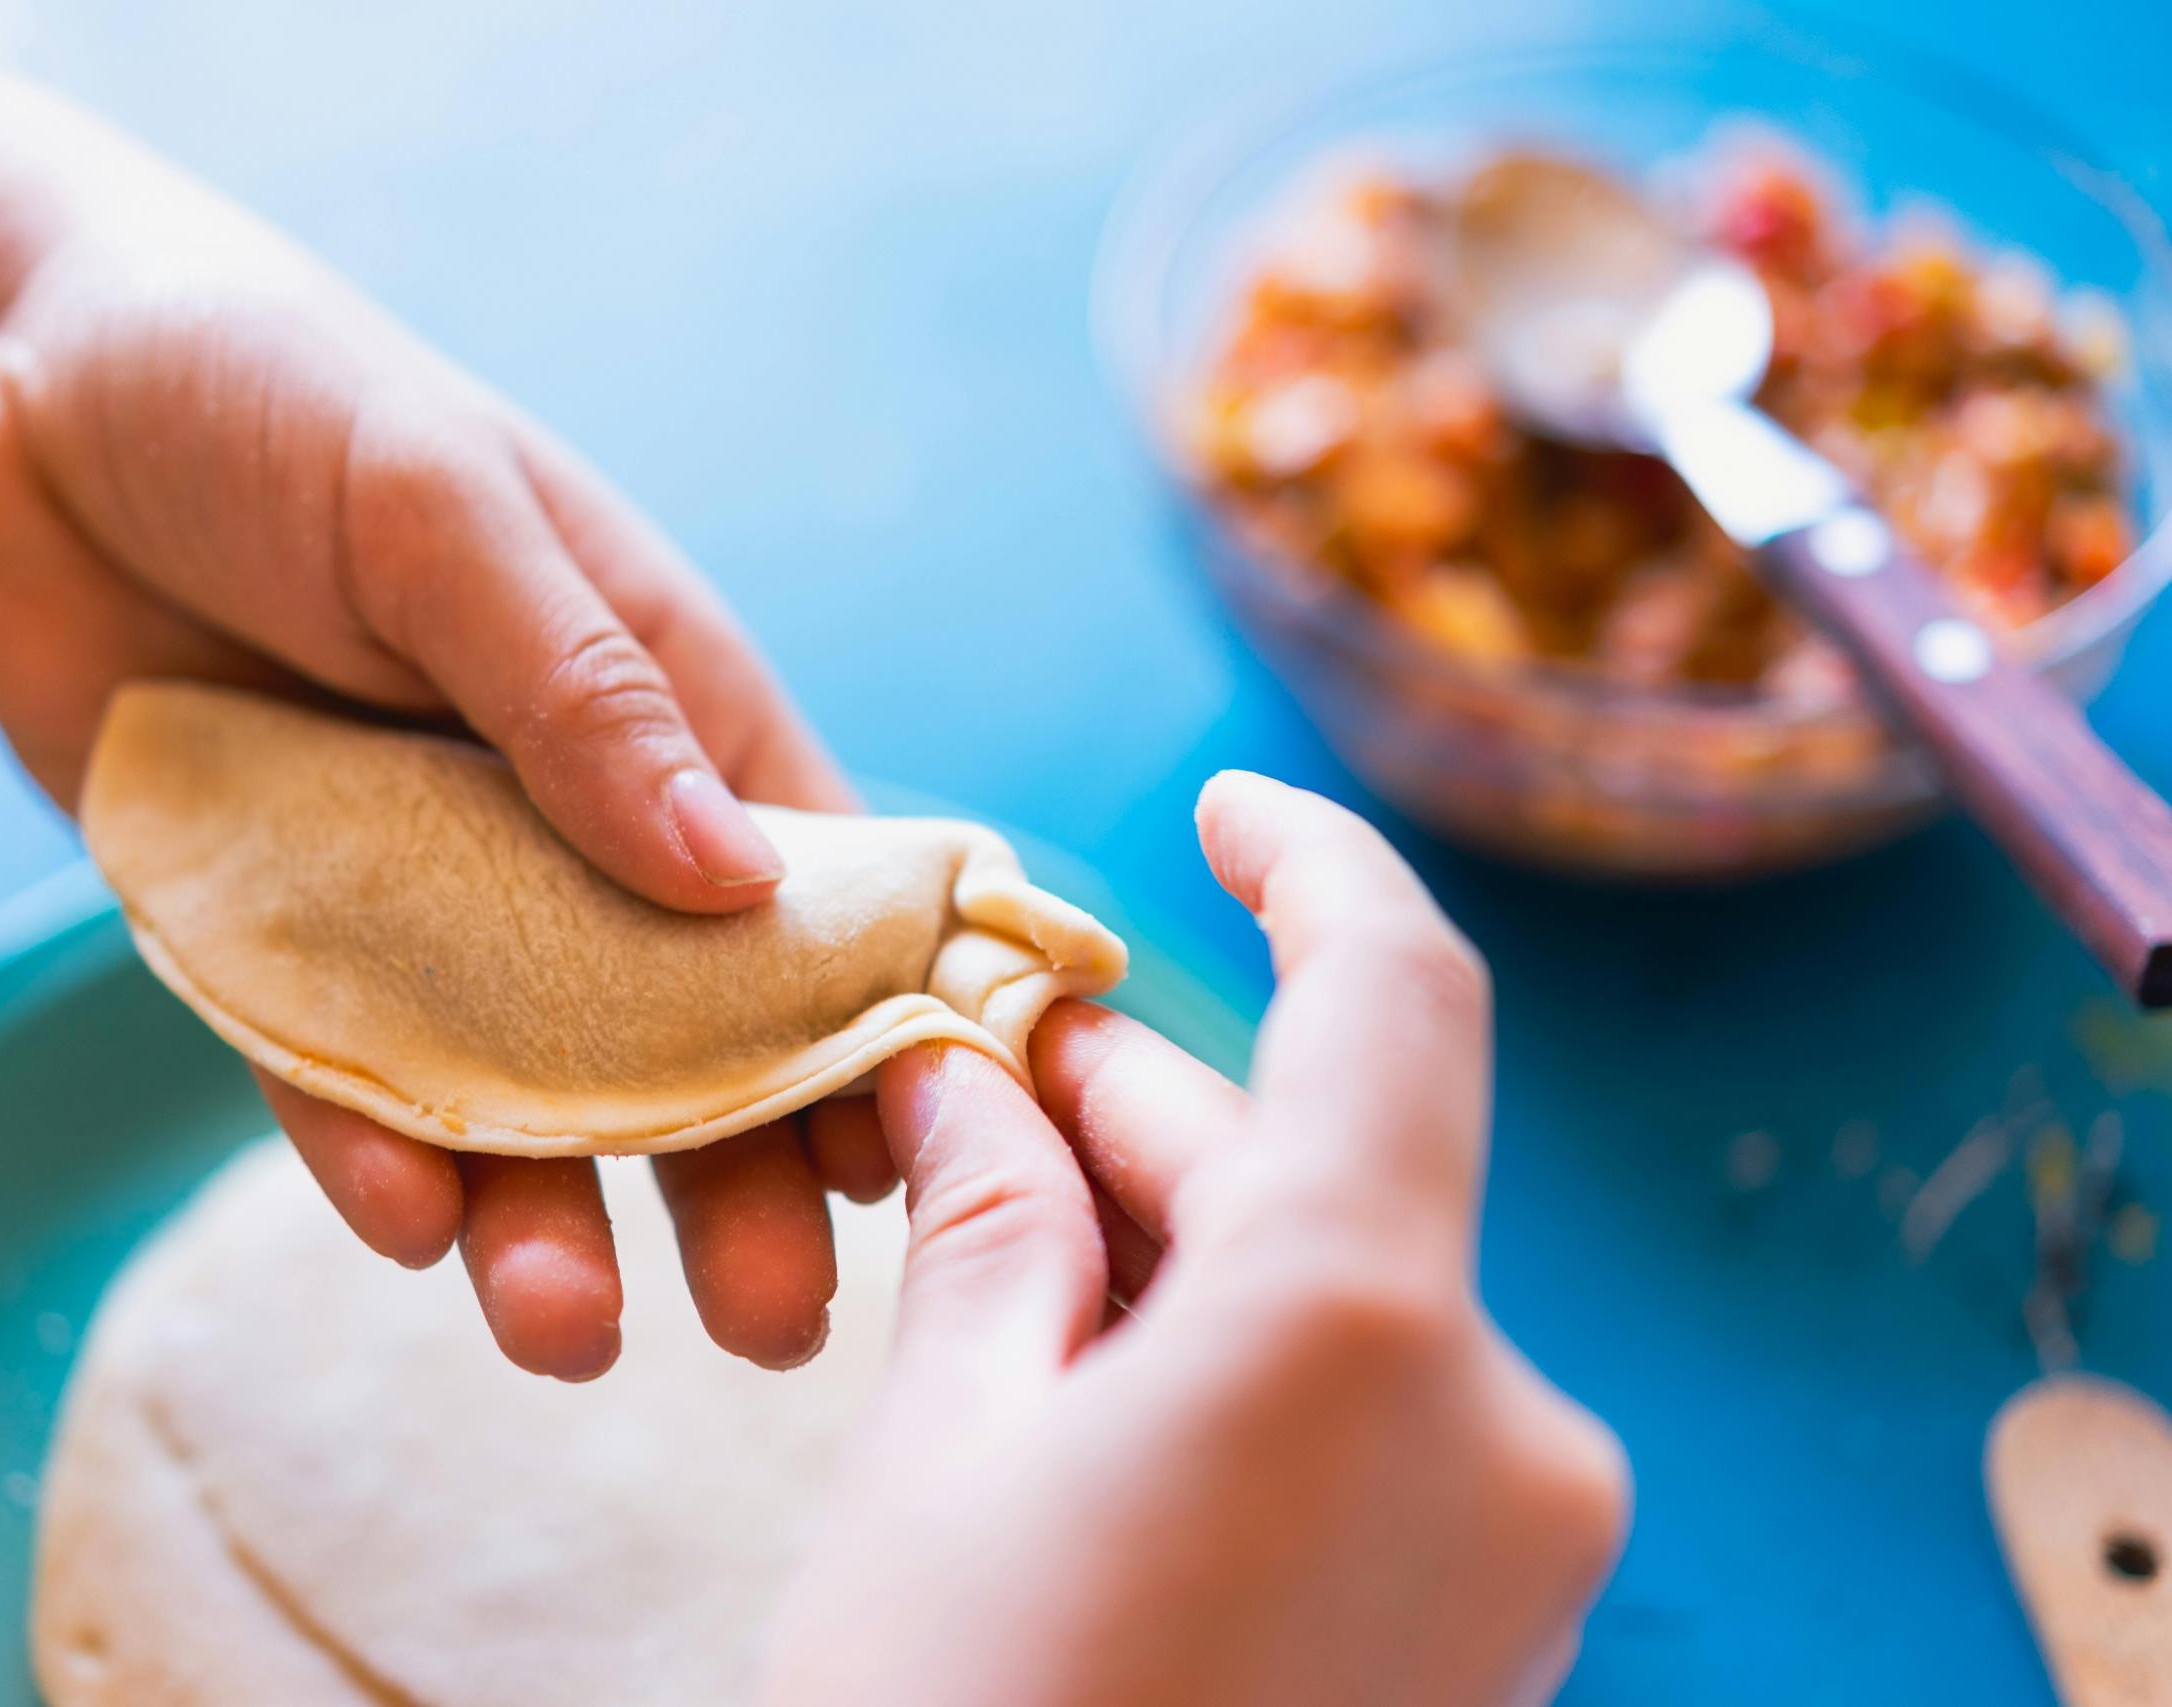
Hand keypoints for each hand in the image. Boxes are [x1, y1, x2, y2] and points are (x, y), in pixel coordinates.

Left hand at [0, 30, 884, 1379]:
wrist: (12, 397)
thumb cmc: (284, 397)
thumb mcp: (449, 512)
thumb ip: (585, 694)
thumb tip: (738, 879)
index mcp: (662, 709)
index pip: (811, 894)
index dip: (871, 1021)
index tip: (919, 1155)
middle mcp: (564, 830)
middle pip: (680, 1035)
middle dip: (735, 1174)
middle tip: (772, 1323)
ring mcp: (422, 899)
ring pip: (514, 1091)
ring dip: (555, 1213)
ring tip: (570, 1329)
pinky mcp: (272, 943)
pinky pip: (331, 1074)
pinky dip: (372, 1150)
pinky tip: (413, 1222)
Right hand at [762, 771, 1628, 1706]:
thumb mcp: (940, 1458)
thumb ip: (992, 1228)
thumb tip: (974, 1076)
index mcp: (1366, 1334)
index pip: (1393, 994)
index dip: (1310, 864)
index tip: (1221, 810)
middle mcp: (1500, 1425)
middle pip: (1329, 1163)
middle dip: (1142, 1106)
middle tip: (958, 1068)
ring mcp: (1513, 1543)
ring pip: (1338, 1293)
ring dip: (1169, 1236)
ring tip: (974, 1218)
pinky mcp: (1480, 1625)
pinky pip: (1362, 1413)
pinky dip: (1227, 1354)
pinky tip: (1068, 1362)